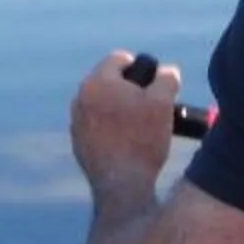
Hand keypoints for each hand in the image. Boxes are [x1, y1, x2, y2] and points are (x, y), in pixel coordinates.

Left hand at [72, 51, 180, 198]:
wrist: (122, 184)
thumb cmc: (143, 139)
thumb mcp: (164, 103)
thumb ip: (167, 78)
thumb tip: (168, 71)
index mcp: (97, 81)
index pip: (119, 59)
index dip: (142, 67)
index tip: (154, 83)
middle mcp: (80, 98)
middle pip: (109, 81)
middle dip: (129, 89)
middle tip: (149, 105)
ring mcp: (76, 122)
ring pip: (101, 104)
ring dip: (118, 108)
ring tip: (139, 125)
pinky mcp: (77, 143)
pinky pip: (96, 125)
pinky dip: (110, 128)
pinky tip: (127, 142)